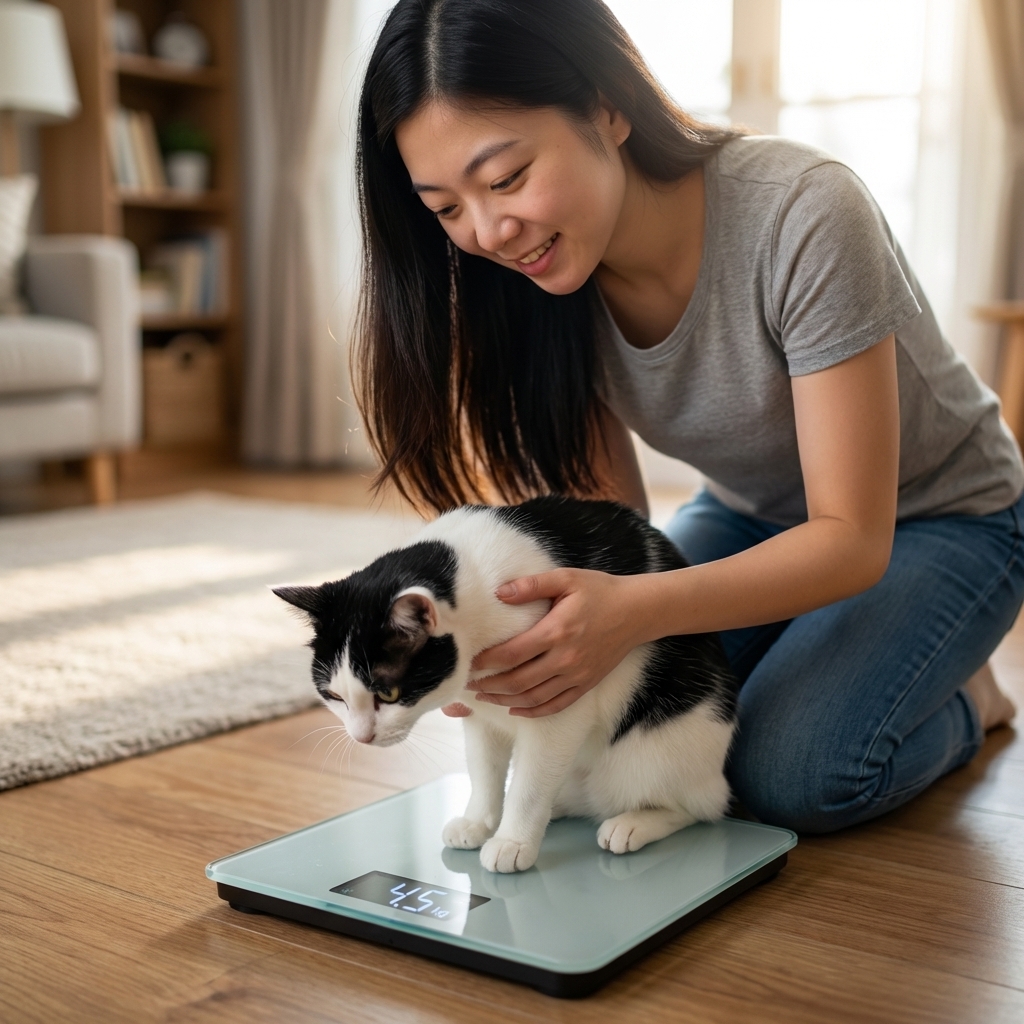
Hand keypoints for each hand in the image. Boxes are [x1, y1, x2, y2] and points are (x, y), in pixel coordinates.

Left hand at [468, 569, 650, 717]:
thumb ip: (532, 585)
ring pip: (534, 698)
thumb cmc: (600, 591)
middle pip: (518, 681)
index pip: (512, 654)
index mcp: (557, 631)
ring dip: (505, 700)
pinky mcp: (586, 684)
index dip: (486, 662)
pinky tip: (515, 709)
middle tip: (466, 683)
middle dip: (488, 685)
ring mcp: (577, 675)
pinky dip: (533, 712)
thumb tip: (500, 593)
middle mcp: (566, 659)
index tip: (468, 662)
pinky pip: (556, 705)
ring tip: (484, 696)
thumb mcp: (566, 578)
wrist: (638, 611)